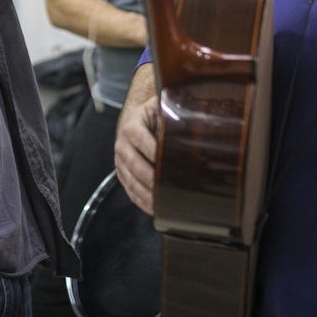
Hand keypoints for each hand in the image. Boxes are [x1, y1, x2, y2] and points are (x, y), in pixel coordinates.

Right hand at [115, 78, 161, 215]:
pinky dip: (141, 201)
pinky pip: (130, 190)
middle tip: (169, 189)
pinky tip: (155, 208)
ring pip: (131, 181)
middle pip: (135, 165)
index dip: (154, 151)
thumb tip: (195, 121)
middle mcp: (122, 144)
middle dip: (152, 179)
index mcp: (131, 126)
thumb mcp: (160, 108)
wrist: (137, 120)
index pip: (141, 140)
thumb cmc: (154, 115)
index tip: (171, 163)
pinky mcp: (122, 174)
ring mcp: (120, 161)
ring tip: (163, 203)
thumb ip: (173, 113)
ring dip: (147, 194)